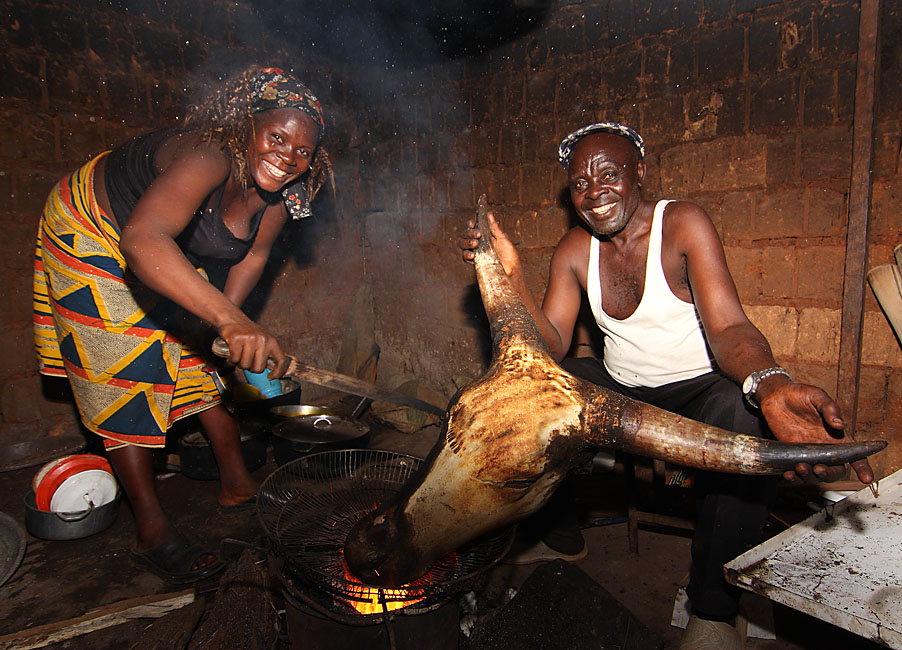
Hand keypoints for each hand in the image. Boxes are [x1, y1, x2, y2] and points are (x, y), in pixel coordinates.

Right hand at [217, 322, 289, 377]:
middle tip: (247, 361)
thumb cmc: (247, 331)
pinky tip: (232, 354)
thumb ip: (266, 353)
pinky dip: (231, 360)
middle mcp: (262, 340)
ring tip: (239, 356)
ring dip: (239, 363)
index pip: (281, 360)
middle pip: (258, 368)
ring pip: (245, 365)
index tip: (271, 376)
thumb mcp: (262, 340)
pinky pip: (234, 359)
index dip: (278, 372)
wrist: (231, 318)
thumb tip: (271, 370)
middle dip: (250, 368)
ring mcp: (249, 339)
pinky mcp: (236, 339)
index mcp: (271, 341)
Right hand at [459, 211, 520, 276]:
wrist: (511, 269)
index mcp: (484, 235)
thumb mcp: (503, 238)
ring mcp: (475, 252)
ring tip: (475, 243)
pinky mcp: (474, 262)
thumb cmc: (509, 254)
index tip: (473, 223)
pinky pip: (465, 257)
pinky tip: (472, 254)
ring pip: (462, 244)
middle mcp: (478, 242)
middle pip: (465, 234)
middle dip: (469, 233)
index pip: (472, 227)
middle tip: (478, 234)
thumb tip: (489, 214)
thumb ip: (494, 227)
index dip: (470, 224)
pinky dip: (467, 254)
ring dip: (466, 242)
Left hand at [760, 383, 874, 484]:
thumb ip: (829, 408)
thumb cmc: (799, 394)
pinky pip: (794, 471)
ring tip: (800, 467)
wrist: (775, 395)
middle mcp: (824, 447)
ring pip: (814, 474)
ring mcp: (807, 452)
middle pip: (834, 470)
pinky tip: (788, 474)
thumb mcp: (817, 396)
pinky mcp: (790, 454)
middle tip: (819, 469)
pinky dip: (793, 477)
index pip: (854, 455)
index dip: (862, 467)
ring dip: (809, 477)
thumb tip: (840, 424)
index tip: (866, 478)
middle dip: (829, 474)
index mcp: (836, 436)